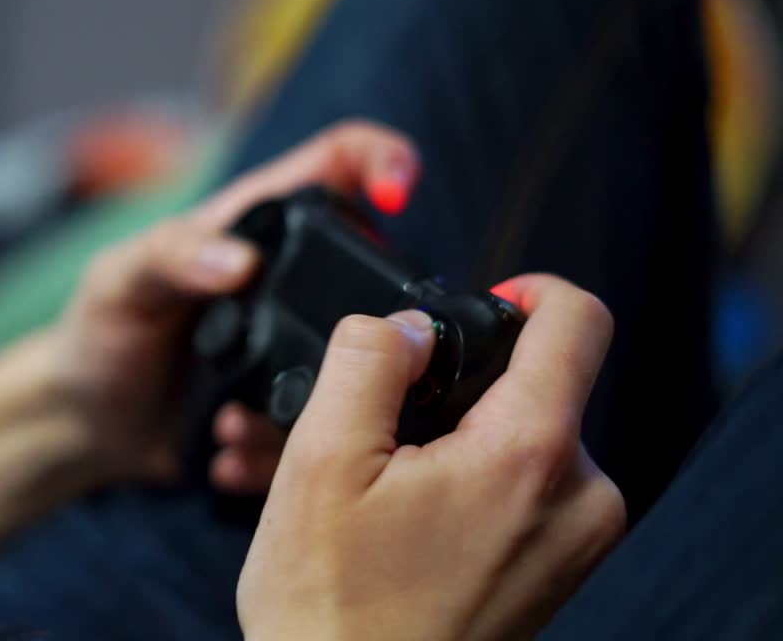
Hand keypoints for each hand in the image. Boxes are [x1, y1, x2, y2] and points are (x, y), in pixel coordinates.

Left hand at [49, 122, 420, 483]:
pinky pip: (326, 426)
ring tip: (235, 419)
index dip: (379, 160)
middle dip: (367, 319)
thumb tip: (243, 262)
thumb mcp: (118, 282)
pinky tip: (229, 449)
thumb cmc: (97, 334)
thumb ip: (171, 257)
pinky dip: (281, 445)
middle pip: (371, 273)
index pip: (336, 165)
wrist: (84, 425)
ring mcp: (299, 347)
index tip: (400, 192)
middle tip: (330, 362)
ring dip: (316, 401)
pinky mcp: (295, 408)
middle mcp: (290, 282)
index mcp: (255, 227)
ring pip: (358, 365)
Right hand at [237, 275, 625, 640]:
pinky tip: (391, 513)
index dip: (525, 291)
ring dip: (446, 440)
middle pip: (535, 384)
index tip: (478, 304)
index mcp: (529, 455)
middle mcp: (578, 496)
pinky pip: (518, 490)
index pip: (576, 321)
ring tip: (365, 483)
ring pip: (518, 440)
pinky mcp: (554, 570)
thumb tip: (405, 323)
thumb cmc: (331, 608)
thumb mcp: (322, 460)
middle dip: (452, 388)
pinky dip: (459, 482)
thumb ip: (368, 359)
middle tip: (374, 426)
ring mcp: (574, 541)